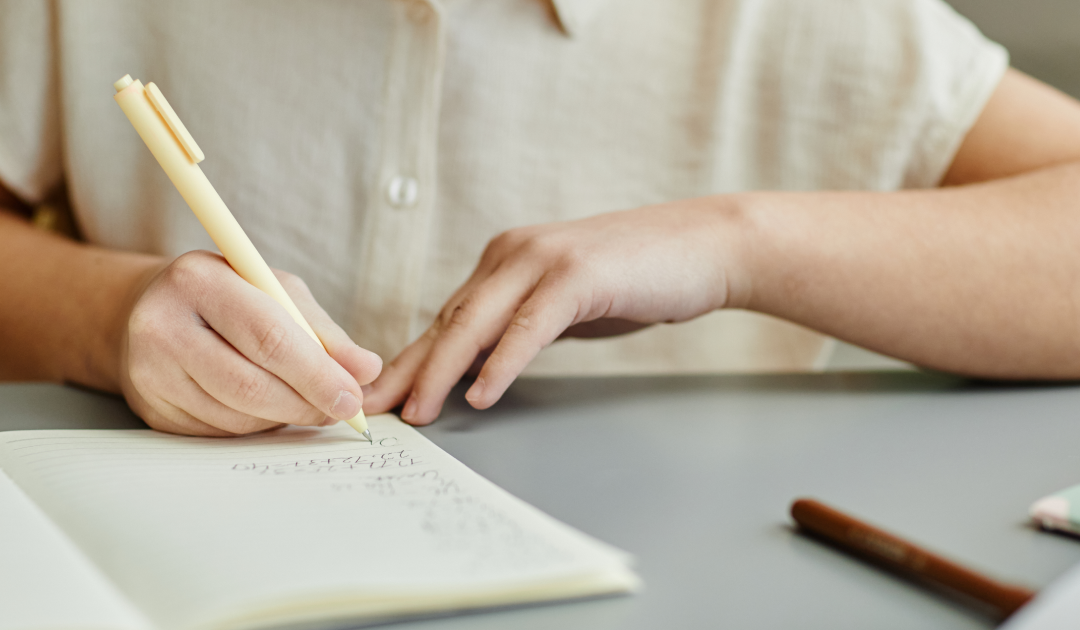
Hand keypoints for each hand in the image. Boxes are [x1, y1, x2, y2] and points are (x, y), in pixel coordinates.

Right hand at [119, 251, 381, 435]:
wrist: (150, 311)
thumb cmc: (229, 297)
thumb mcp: (277, 293)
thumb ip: (323, 332)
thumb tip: (366, 370)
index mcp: (199, 280)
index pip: (269, 338)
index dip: (317, 374)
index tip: (354, 397)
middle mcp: (163, 325)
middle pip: (251, 385)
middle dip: (307, 404)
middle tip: (342, 410)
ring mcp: (150, 373)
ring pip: (238, 417)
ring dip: (284, 417)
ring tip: (303, 401)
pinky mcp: (152, 410)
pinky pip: (221, 433)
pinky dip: (257, 426)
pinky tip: (265, 407)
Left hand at [363, 198, 751, 423]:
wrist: (704, 248)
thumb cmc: (636, 280)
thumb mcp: (563, 306)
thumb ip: (520, 326)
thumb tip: (477, 366)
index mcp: (505, 260)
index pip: (447, 319)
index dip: (410, 360)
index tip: (379, 397)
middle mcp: (512, 253)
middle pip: (448, 322)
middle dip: (408, 370)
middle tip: (375, 411)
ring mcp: (543, 260)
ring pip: (476, 323)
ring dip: (442, 372)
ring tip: (418, 413)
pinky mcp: (576, 275)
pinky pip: (528, 327)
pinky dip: (501, 363)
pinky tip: (482, 394)